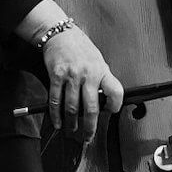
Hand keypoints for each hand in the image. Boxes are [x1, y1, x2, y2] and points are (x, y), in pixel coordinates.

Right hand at [40, 24, 123, 140]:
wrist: (61, 34)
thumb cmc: (81, 48)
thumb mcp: (98, 61)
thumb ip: (101, 80)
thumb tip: (104, 102)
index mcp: (102, 70)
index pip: (115, 91)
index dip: (115, 105)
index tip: (111, 112)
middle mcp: (88, 74)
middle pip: (91, 107)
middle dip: (90, 127)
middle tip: (88, 137)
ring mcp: (72, 76)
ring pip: (72, 107)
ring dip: (72, 123)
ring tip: (72, 130)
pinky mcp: (56, 76)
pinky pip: (56, 100)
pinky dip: (56, 114)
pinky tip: (58, 122)